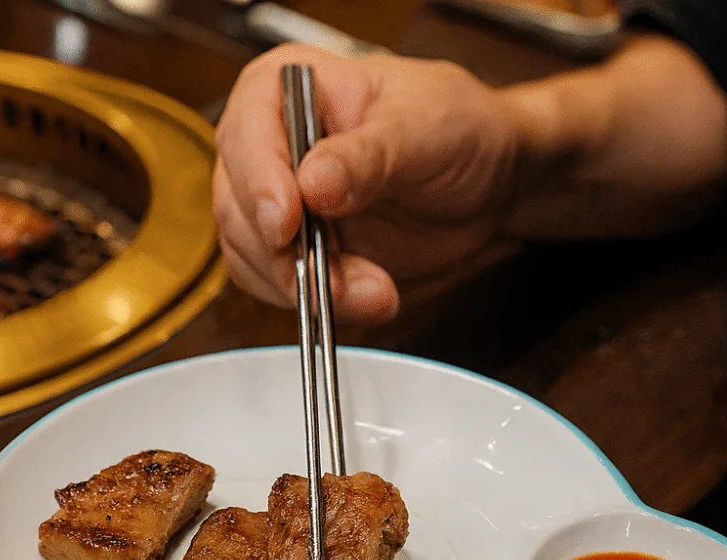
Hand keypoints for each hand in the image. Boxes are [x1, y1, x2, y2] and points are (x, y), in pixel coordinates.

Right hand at [213, 44, 522, 322]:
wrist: (488, 181)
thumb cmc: (458, 128)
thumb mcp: (424, 128)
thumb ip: (367, 155)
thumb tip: (313, 183)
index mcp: (288, 89)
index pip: (246, 132)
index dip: (258, 181)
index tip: (287, 222)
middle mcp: (272, 147)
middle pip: (238, 206)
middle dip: (283, 255)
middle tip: (333, 280)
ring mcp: (283, 205)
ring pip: (254, 257)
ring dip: (307, 288)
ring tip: (372, 293)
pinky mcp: (301, 254)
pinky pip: (281, 288)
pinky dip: (321, 305)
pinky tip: (368, 298)